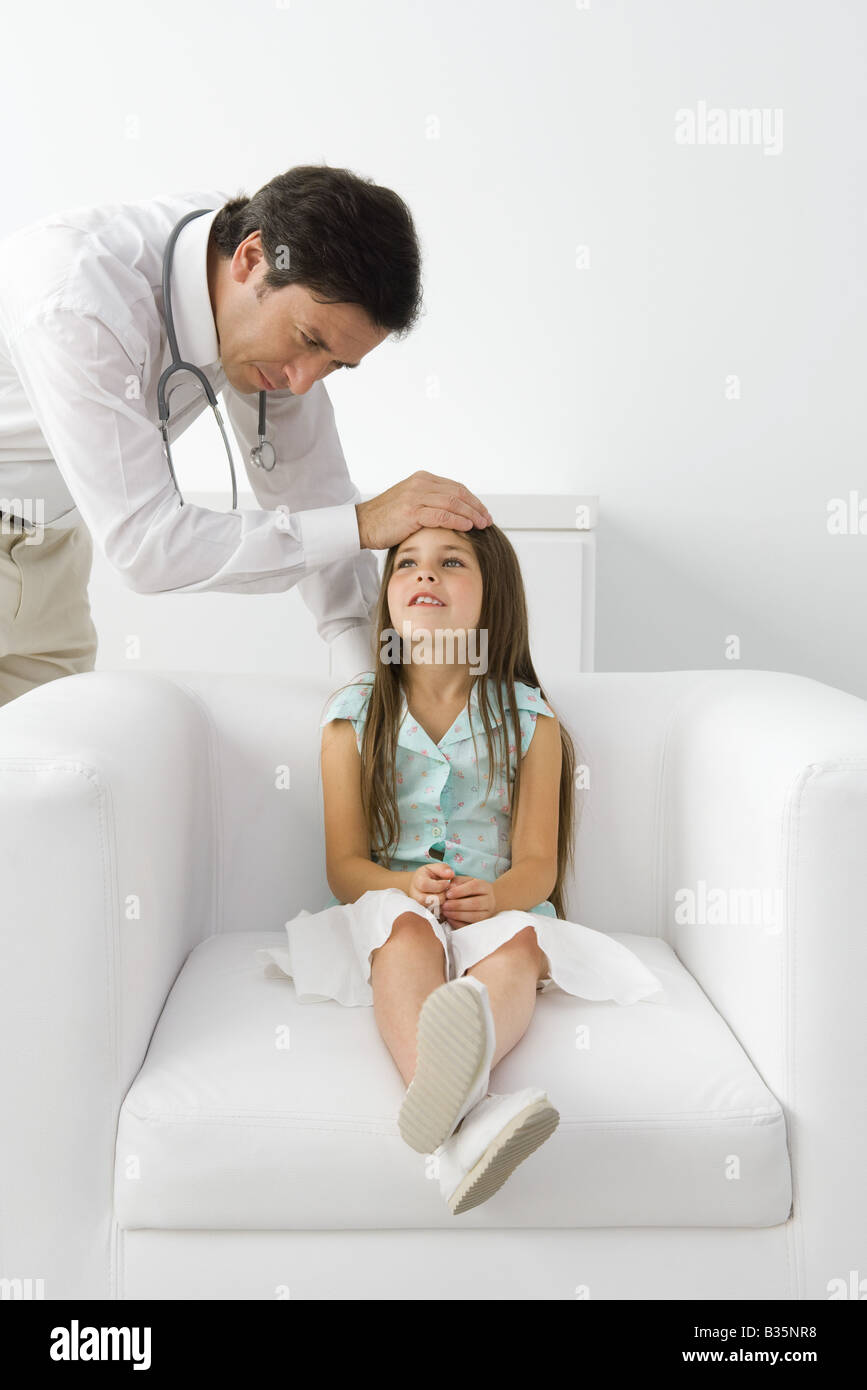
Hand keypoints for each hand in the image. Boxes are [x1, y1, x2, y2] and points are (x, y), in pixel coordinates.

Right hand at [355, 471, 492, 549]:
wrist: (362, 524)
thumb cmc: (385, 519)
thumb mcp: (410, 504)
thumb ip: (429, 503)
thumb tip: (452, 514)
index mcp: (422, 479)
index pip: (455, 487)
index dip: (472, 500)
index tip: (483, 513)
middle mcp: (420, 484)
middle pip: (458, 493)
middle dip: (476, 507)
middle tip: (487, 520)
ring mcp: (416, 496)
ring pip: (453, 502)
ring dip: (471, 514)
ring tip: (482, 525)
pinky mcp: (412, 511)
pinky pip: (441, 514)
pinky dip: (457, 520)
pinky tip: (467, 526)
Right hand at [407, 862, 454, 914]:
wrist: (421, 886)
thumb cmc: (429, 876)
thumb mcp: (435, 868)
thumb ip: (443, 868)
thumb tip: (451, 874)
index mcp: (417, 881)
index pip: (425, 885)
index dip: (439, 885)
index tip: (446, 883)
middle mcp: (414, 895)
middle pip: (430, 900)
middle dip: (442, 896)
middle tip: (446, 892)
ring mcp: (418, 907)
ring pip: (433, 910)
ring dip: (442, 904)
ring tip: (443, 897)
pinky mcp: (424, 915)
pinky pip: (436, 916)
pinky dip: (442, 911)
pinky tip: (442, 904)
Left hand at [441, 875, 497, 926]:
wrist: (484, 901)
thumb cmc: (470, 889)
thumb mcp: (465, 881)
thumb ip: (457, 881)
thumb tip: (450, 887)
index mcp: (484, 886)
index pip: (474, 887)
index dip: (460, 891)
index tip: (448, 894)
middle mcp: (489, 900)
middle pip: (475, 903)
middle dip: (457, 905)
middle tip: (444, 905)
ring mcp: (487, 914)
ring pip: (474, 916)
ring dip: (457, 915)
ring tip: (445, 912)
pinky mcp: (482, 924)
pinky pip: (471, 926)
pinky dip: (459, 924)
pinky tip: (450, 919)